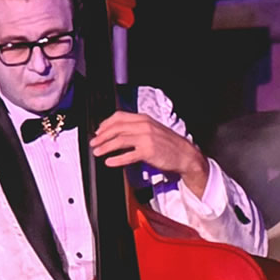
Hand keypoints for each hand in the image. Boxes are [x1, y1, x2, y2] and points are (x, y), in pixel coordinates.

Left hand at [89, 111, 207, 194]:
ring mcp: (146, 138)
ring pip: (119, 140)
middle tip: (94, 143)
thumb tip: (119, 133)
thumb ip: (138, 128)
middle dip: (102, 136)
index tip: (98, 131)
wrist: (186, 155)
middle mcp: (144, 126)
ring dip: (105, 146)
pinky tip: (110, 162)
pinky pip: (128, 155)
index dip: (105, 124)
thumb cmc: (170, 145)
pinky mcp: (148, 152)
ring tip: (97, 152)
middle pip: (116, 128)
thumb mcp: (153, 130)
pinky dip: (117, 159)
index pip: (119, 117)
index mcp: (144, 118)